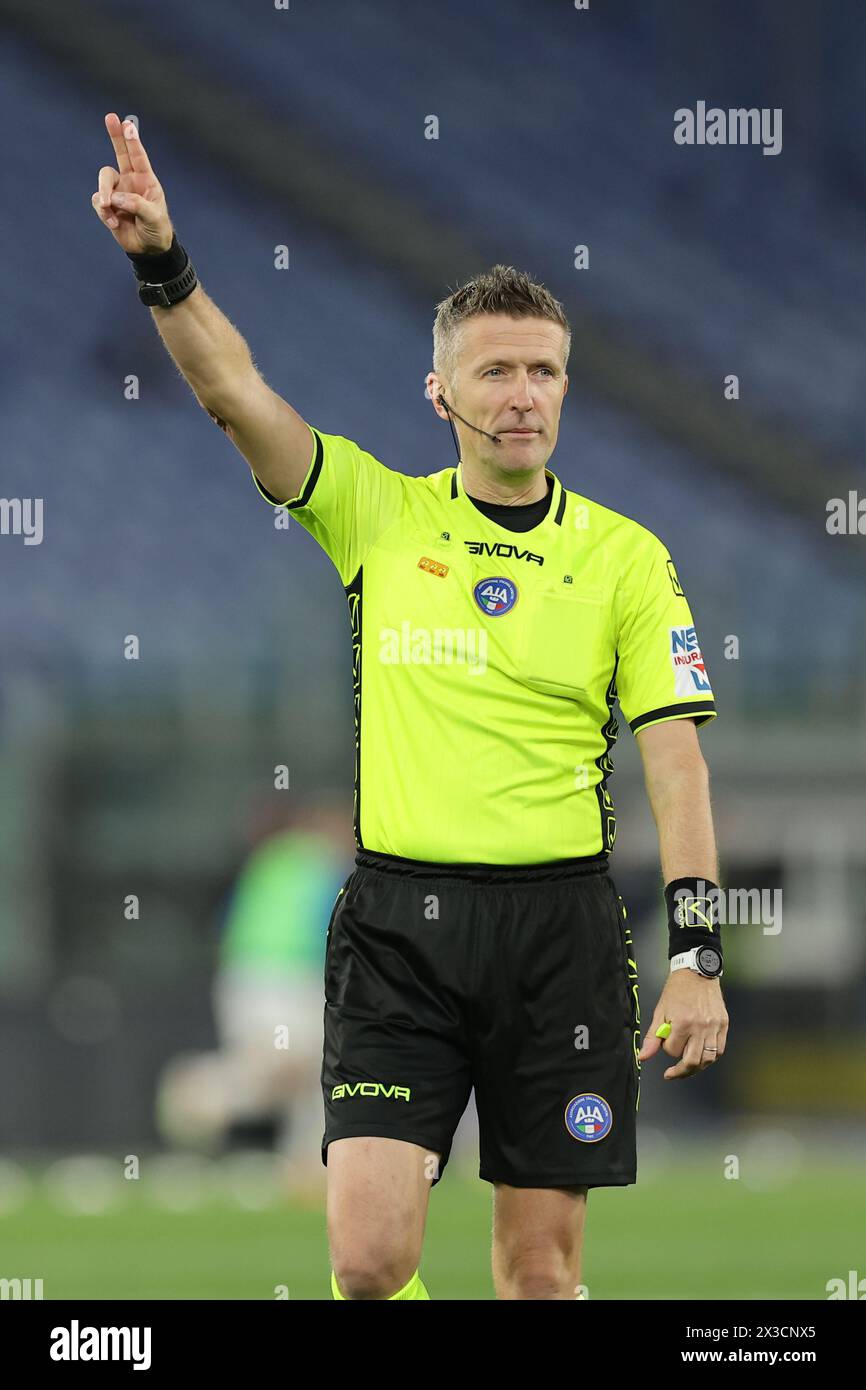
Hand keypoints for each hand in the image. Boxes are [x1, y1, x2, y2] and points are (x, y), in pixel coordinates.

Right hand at [91, 113, 173, 254]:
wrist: (148, 250)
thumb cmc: (157, 230)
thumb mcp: (153, 217)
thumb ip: (136, 204)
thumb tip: (114, 197)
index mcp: (146, 180)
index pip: (138, 157)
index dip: (132, 140)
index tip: (128, 124)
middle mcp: (130, 182)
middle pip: (120, 153)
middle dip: (115, 135)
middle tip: (110, 116)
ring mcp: (117, 192)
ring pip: (103, 181)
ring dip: (104, 193)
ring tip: (108, 207)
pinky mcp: (107, 206)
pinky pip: (98, 202)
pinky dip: (104, 212)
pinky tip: (114, 223)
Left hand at [638, 969, 727, 1079]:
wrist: (697, 972)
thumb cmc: (677, 990)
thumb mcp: (660, 1011)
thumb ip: (652, 1037)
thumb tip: (643, 1057)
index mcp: (683, 1023)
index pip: (673, 1051)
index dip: (667, 1049)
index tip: (665, 1042)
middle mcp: (701, 1027)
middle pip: (693, 1062)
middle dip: (680, 1071)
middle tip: (672, 1074)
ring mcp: (714, 1027)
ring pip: (708, 1059)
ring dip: (696, 1067)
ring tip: (687, 1066)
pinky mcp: (724, 1025)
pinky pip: (719, 1050)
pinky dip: (710, 1057)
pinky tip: (701, 1055)